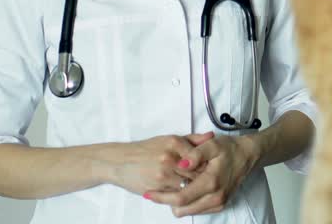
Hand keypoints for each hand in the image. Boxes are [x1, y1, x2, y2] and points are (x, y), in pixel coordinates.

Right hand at [95, 133, 213, 197]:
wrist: (119, 161)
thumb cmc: (145, 150)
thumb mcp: (168, 139)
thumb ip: (192, 139)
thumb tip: (211, 136)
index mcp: (174, 143)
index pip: (200, 156)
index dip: (208, 164)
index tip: (212, 168)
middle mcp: (169, 158)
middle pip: (196, 172)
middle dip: (203, 178)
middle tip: (209, 180)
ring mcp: (163, 174)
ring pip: (188, 186)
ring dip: (193, 188)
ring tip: (198, 188)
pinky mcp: (157, 188)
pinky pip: (176, 195)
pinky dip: (181, 195)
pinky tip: (183, 192)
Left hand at [144, 132, 261, 216]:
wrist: (248, 155)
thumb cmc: (228, 148)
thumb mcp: (211, 145)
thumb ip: (195, 154)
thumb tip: (180, 165)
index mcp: (211, 182)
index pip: (180, 197)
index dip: (162, 197)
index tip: (148, 193)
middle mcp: (215, 197)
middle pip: (182, 209)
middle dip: (165, 201)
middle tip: (153, 191)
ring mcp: (218, 203)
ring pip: (188, 211)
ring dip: (175, 203)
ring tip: (166, 189)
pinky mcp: (219, 205)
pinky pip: (196, 210)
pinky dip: (186, 203)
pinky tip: (181, 189)